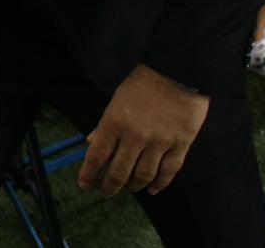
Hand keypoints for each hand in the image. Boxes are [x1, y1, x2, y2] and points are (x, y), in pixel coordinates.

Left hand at [78, 64, 208, 196]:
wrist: (176, 72)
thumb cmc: (142, 84)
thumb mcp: (116, 100)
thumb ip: (105, 125)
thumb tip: (91, 143)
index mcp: (114, 122)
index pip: (96, 157)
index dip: (88, 175)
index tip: (84, 185)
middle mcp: (135, 136)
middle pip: (118, 172)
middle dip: (109, 186)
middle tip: (105, 192)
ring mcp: (159, 142)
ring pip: (143, 176)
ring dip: (132, 187)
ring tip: (127, 190)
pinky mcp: (180, 145)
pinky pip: (168, 172)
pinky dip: (159, 184)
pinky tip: (151, 189)